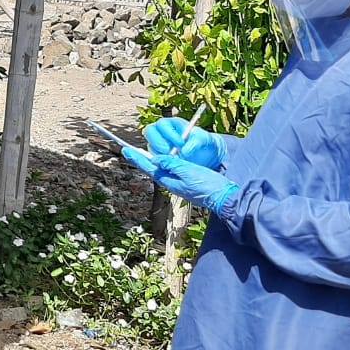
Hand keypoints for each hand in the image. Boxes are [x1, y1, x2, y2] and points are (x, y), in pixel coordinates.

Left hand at [123, 149, 239, 215]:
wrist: (224, 198)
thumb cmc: (208, 185)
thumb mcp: (189, 172)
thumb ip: (172, 164)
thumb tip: (154, 159)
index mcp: (169, 181)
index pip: (149, 168)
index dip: (137, 158)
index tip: (125, 150)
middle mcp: (172, 184)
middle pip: (152, 170)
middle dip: (141, 160)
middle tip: (130, 151)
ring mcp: (179, 185)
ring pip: (161, 171)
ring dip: (151, 163)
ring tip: (142, 155)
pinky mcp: (187, 184)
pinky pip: (171, 173)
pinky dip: (165, 165)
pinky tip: (165, 162)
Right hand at [144, 117, 228, 169]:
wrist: (206, 155)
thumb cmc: (204, 143)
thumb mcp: (204, 140)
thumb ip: (196, 143)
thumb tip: (185, 151)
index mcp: (172, 123)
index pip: (162, 124)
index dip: (169, 133)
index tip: (181, 143)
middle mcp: (162, 132)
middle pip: (149, 132)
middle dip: (159, 144)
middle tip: (171, 154)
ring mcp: (158, 144)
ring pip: (151, 147)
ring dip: (160, 155)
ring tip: (176, 161)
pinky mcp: (158, 156)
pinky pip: (154, 159)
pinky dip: (161, 163)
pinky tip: (173, 166)